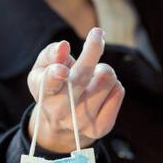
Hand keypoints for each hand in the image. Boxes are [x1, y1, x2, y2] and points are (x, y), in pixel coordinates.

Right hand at [26, 26, 124, 152]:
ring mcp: (82, 121)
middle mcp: (61, 111)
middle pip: (84, 74)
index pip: (50, 83)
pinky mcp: (101, 127)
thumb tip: (63, 46)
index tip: (62, 70)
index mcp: (45, 93)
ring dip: (102, 71)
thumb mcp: (43, 67)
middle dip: (93, 48)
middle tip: (96, 34)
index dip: (55, 75)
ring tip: (92, 78)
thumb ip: (51, 54)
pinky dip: (112, 85)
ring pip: (107, 78)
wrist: (60, 122)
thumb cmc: (54, 85)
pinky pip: (118, 91)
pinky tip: (100, 91)